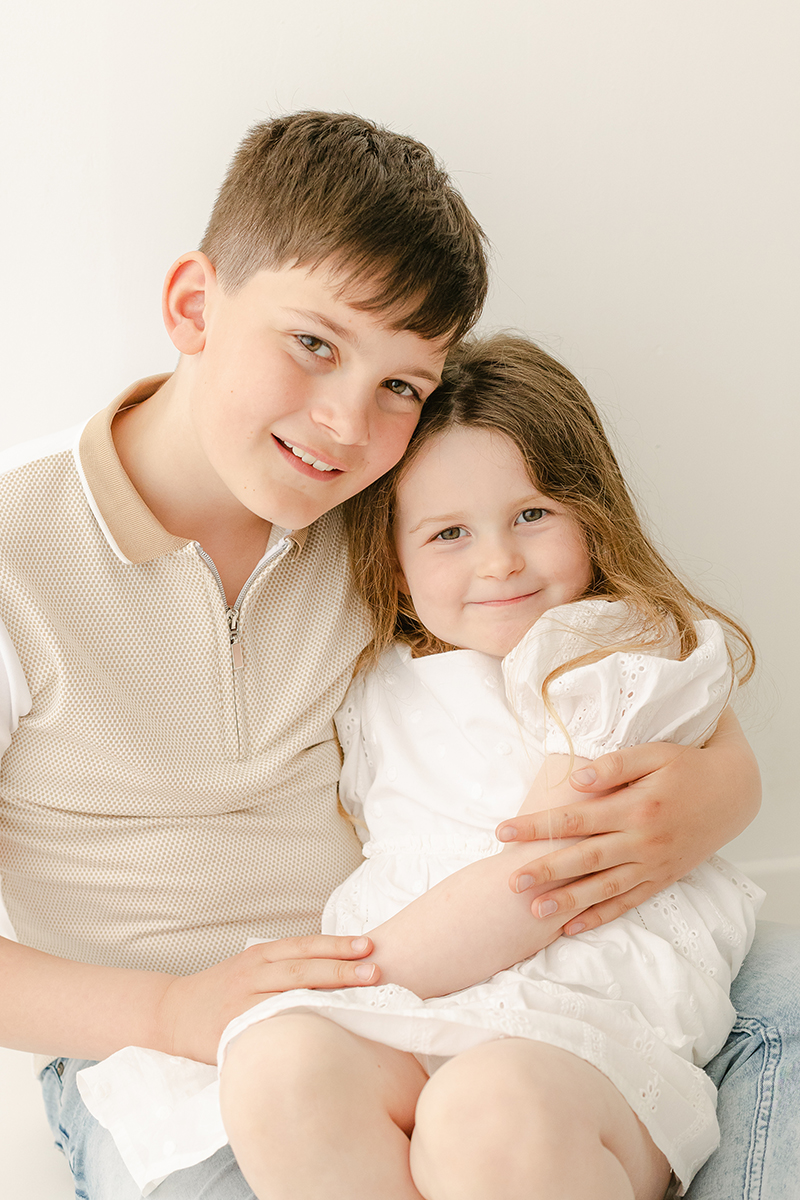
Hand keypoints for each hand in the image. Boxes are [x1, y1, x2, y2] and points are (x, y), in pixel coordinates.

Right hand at [157, 933, 377, 1062]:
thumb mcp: (252, 968)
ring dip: (326, 996)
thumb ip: (286, 968)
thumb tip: (340, 969)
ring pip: (289, 996)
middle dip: (341, 969)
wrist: (174, 1012)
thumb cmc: (224, 990)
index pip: (305, 946)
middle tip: (375, 970)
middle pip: (302, 969)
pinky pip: (270, 1025)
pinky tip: (322, 1029)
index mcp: (260, 956)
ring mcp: (244, 1002)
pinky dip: (296, 1024)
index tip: (368, 945)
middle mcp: (253, 974)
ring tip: (359, 998)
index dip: (337, 945)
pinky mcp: (235, 1029)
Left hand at [496, 710, 759, 934]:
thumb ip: (614, 766)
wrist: (735, 791)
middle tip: (509, 882)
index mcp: (635, 807)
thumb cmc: (688, 766)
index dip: (538, 825)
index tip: (503, 831)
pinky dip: (601, 916)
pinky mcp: (662, 878)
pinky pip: (629, 902)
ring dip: (568, 901)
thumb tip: (575, 780)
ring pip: (604, 888)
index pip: (575, 818)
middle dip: (545, 870)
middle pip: (585, 858)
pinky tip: (574, 927)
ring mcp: (653, 864)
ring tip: (535, 912)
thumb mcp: (654, 753)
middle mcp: (642, 840)